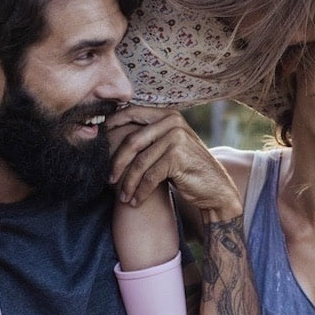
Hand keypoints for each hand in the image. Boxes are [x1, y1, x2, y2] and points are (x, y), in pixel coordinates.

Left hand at [105, 108, 239, 218]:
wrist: (215, 189)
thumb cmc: (187, 168)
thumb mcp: (168, 146)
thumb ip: (149, 137)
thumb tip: (110, 134)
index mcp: (168, 114)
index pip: (131, 113)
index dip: (112, 125)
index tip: (99, 142)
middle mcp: (173, 122)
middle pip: (132, 140)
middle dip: (117, 163)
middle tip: (109, 179)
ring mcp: (176, 138)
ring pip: (139, 162)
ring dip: (128, 183)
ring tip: (123, 196)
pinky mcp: (177, 157)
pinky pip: (149, 176)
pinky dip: (140, 191)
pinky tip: (136, 201)